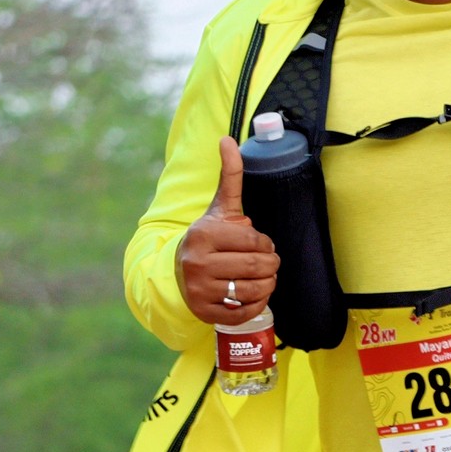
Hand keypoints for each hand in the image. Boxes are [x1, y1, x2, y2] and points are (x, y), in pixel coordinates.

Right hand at [176, 136, 280, 324]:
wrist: (179, 272)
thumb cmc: (208, 238)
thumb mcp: (219, 208)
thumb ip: (230, 175)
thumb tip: (228, 139)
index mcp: (203, 234)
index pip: (254, 240)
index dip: (266, 243)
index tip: (262, 244)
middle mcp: (198, 263)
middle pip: (257, 266)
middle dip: (271, 264)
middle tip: (268, 262)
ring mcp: (200, 290)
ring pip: (255, 289)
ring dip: (268, 284)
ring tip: (262, 276)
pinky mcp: (206, 312)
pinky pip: (246, 311)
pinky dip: (257, 303)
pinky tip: (252, 293)